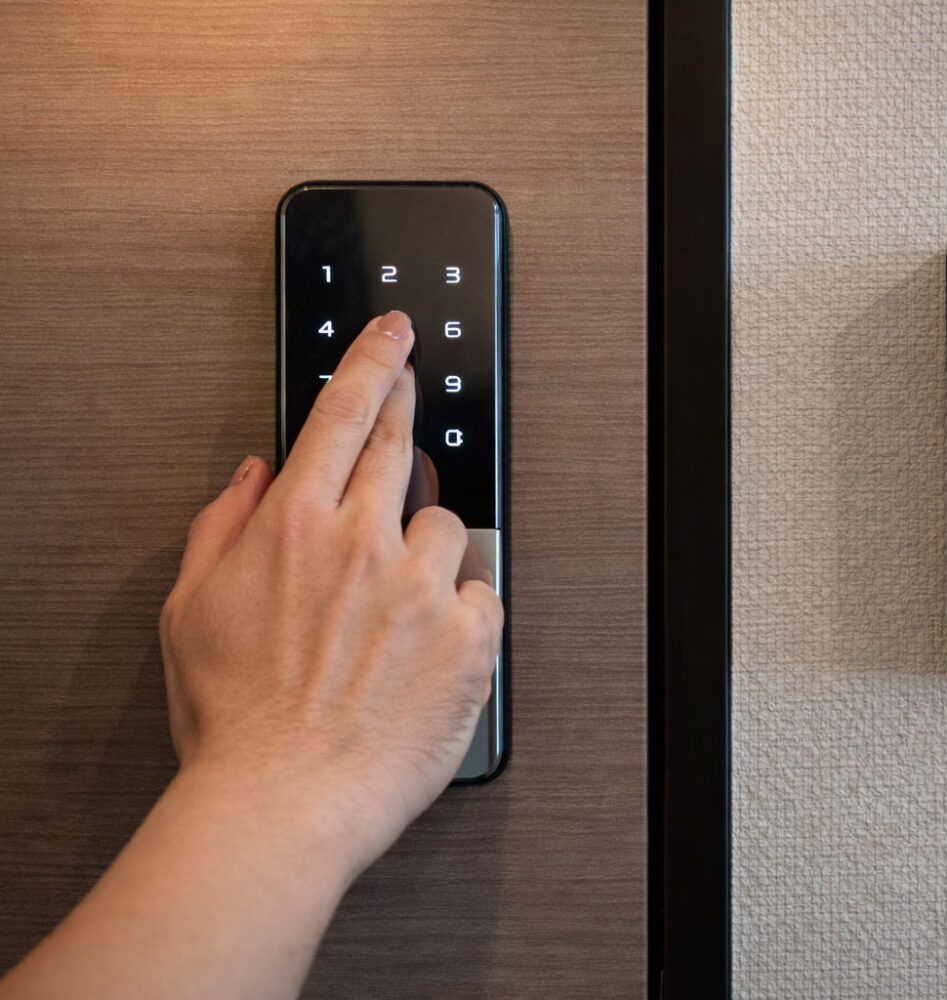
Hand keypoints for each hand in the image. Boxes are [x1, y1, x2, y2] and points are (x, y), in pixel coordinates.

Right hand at [159, 309, 502, 874]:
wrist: (283, 802)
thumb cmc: (234, 719)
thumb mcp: (191, 611)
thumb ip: (222, 526)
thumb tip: (254, 474)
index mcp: (295, 526)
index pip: (342, 413)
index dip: (373, 360)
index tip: (395, 332)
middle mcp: (364, 541)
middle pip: (401, 448)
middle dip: (406, 417)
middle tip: (408, 410)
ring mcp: (423, 585)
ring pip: (446, 527)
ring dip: (423, 552)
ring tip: (389, 614)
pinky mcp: (469, 635)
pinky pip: (480, 593)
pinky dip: (458, 610)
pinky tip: (424, 648)